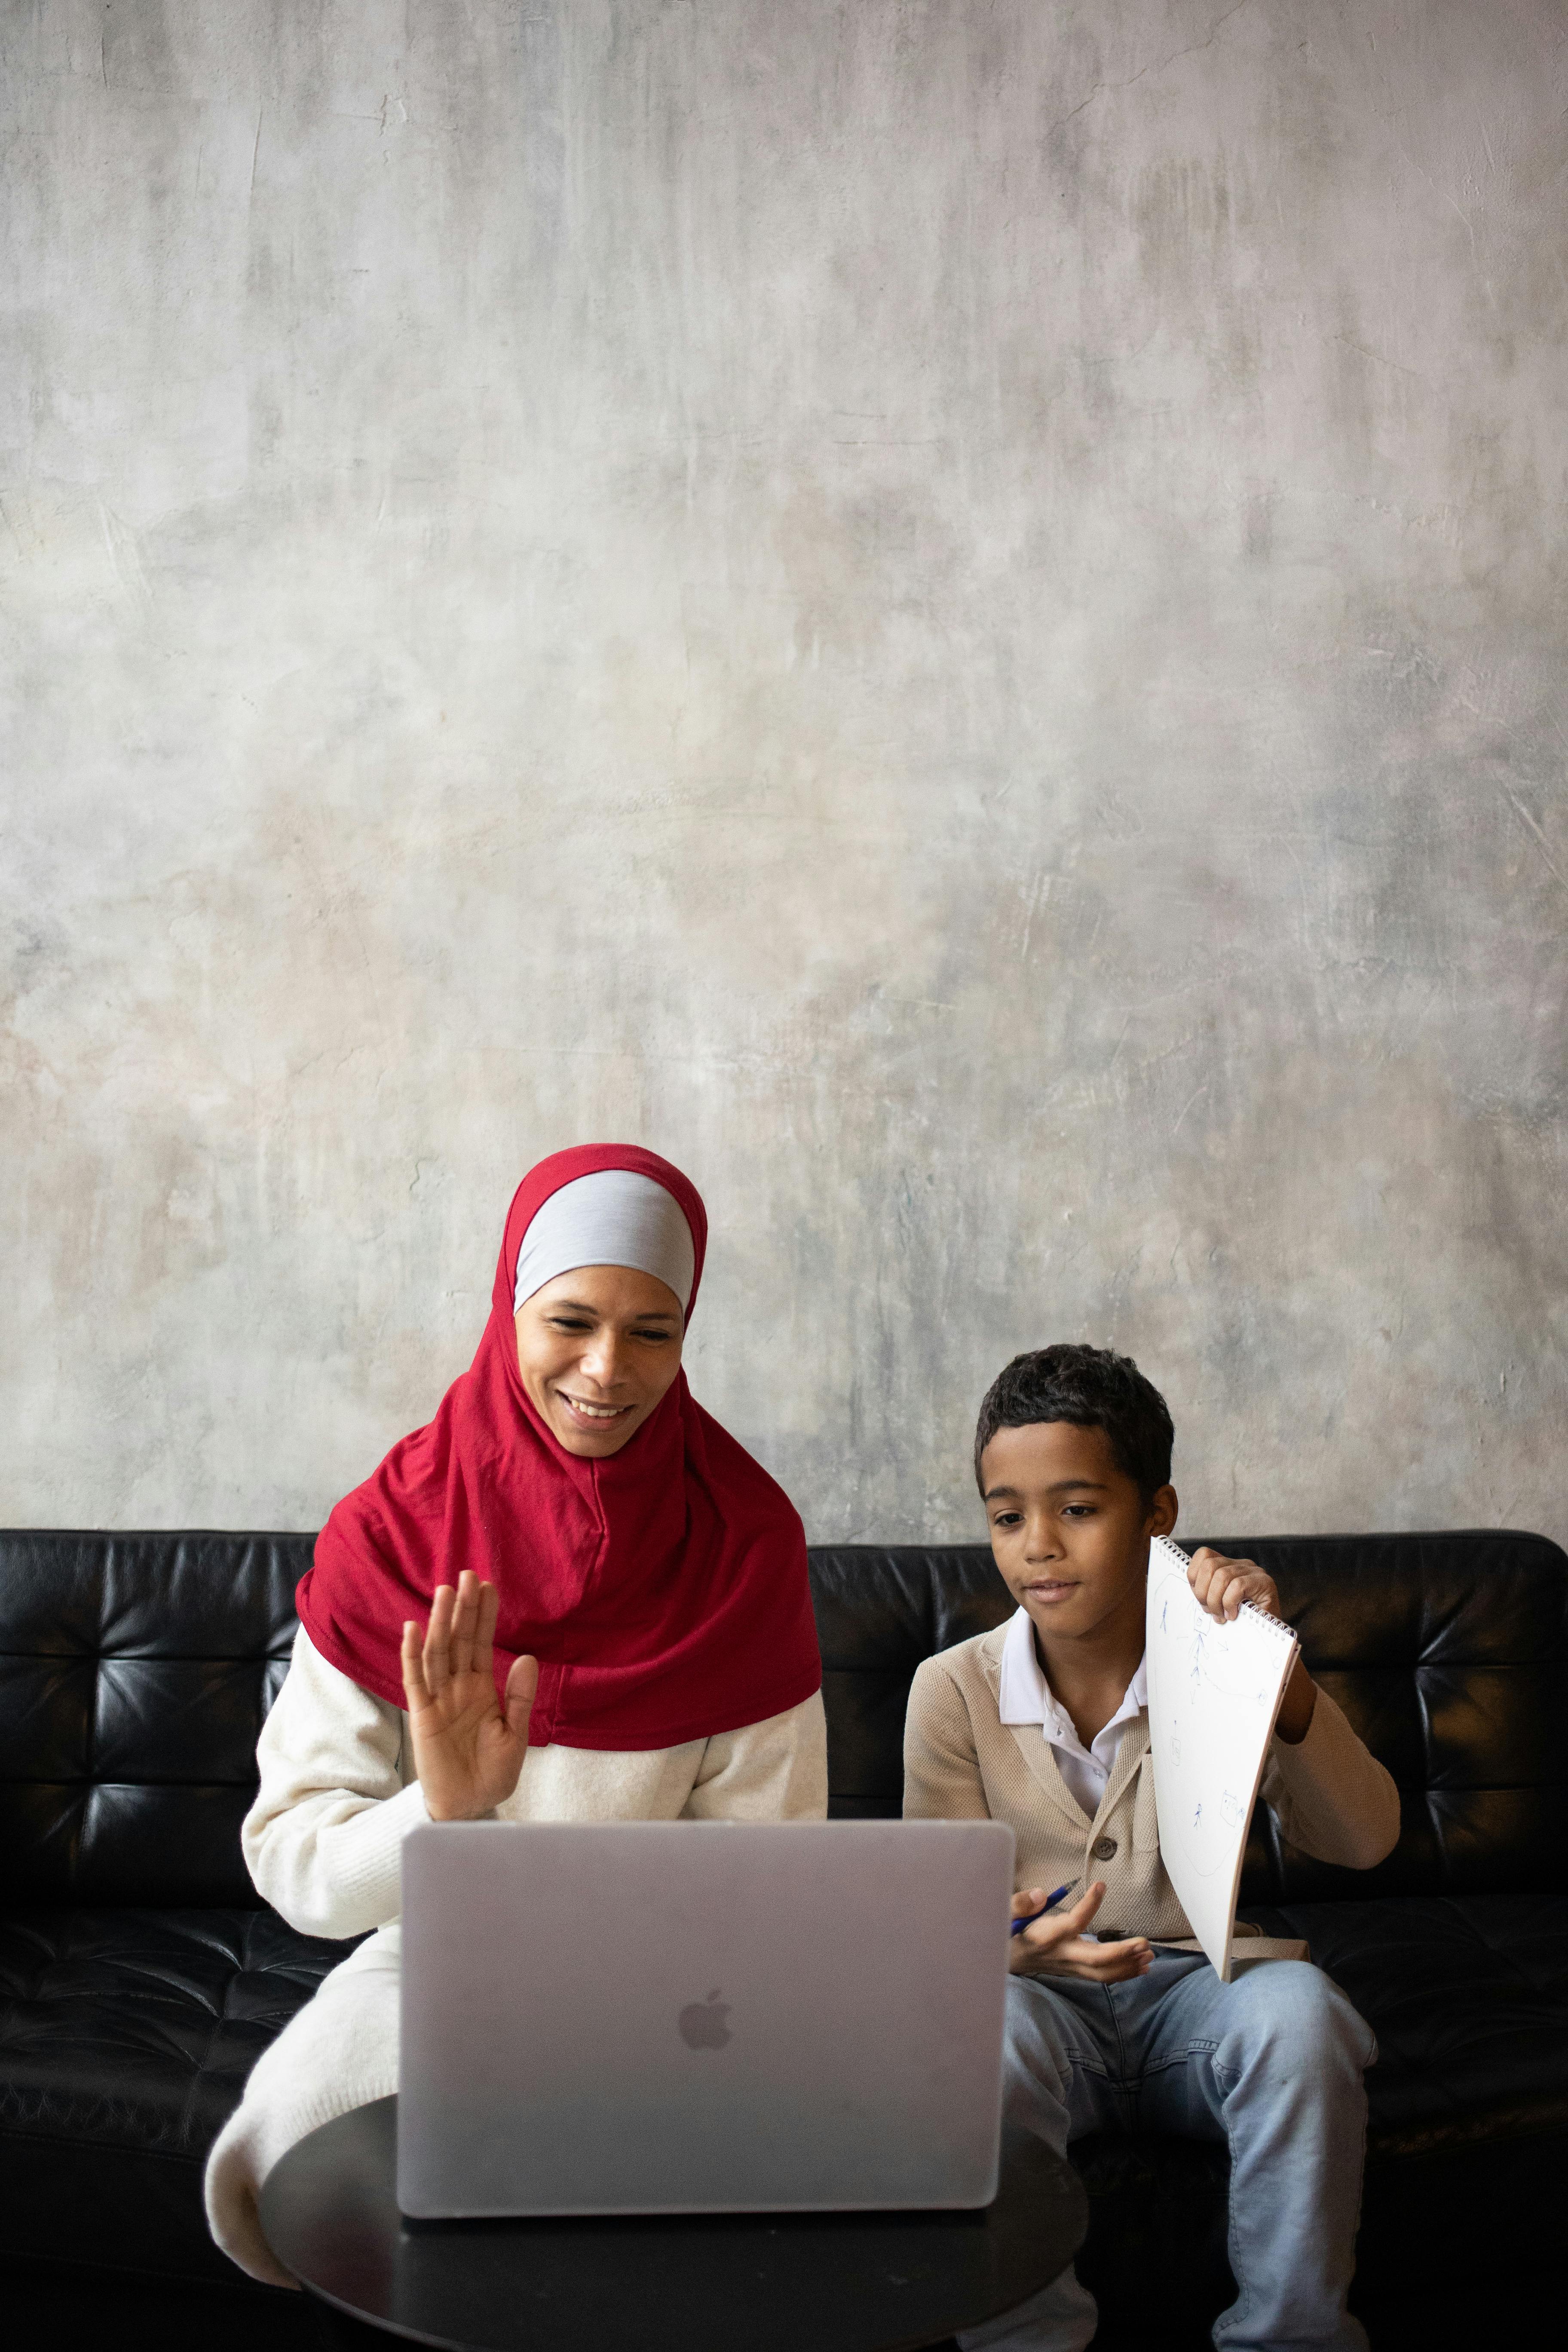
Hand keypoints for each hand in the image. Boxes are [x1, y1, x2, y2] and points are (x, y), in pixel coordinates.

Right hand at [400, 1571, 538, 1821]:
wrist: (470, 1807)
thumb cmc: (492, 1772)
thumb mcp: (515, 1734)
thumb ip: (519, 1697)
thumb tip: (527, 1657)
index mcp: (482, 1689)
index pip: (481, 1644)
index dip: (484, 1616)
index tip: (489, 1586)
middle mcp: (458, 1688)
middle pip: (459, 1641)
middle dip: (463, 1609)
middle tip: (468, 1575)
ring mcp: (438, 1700)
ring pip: (437, 1653)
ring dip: (440, 1623)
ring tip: (445, 1591)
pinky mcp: (422, 1716)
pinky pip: (415, 1681)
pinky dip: (412, 1655)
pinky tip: (413, 1628)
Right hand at [1007, 1880, 1152, 1981]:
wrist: (1007, 1959)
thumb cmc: (1009, 1932)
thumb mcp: (1006, 1913)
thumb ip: (1020, 1904)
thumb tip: (1041, 1894)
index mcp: (1048, 1936)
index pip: (1074, 1922)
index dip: (1089, 1905)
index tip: (1101, 1885)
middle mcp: (1063, 1954)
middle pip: (1096, 1959)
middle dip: (1122, 1953)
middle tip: (1144, 1943)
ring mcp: (1071, 1966)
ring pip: (1103, 1973)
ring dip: (1128, 1966)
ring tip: (1149, 1954)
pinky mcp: (1077, 1971)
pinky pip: (1103, 1977)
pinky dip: (1124, 1973)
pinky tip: (1141, 1967)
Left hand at [1187, 1548, 1315, 1743]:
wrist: (1270, 1642)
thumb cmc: (1240, 1625)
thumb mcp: (1217, 1607)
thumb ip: (1205, 1595)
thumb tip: (1172, 1593)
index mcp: (1228, 1566)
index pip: (1203, 1555)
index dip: (1194, 1576)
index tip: (1198, 1599)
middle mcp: (1242, 1565)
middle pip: (1210, 1564)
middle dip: (1203, 1591)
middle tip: (1209, 1613)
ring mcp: (1255, 1572)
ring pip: (1222, 1574)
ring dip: (1215, 1600)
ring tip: (1220, 1617)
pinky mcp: (1265, 1583)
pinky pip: (1237, 1586)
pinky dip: (1229, 1603)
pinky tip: (1233, 1616)